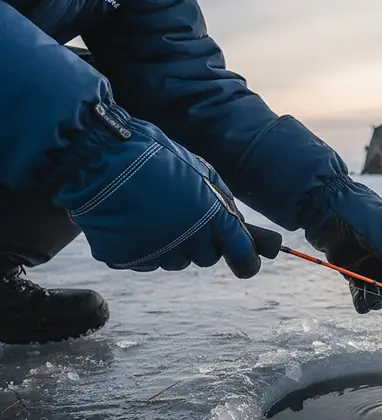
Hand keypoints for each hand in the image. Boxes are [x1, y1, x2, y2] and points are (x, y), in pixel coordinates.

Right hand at [55, 102, 260, 277]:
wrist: (96, 156)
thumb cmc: (151, 156)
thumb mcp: (198, 170)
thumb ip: (220, 201)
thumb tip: (234, 227)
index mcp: (211, 215)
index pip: (240, 250)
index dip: (246, 259)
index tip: (248, 264)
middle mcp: (188, 239)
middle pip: (206, 257)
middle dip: (201, 242)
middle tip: (185, 219)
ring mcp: (156, 252)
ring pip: (175, 261)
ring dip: (171, 245)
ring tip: (152, 215)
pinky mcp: (127, 259)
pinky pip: (143, 261)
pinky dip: (141, 247)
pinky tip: (131, 222)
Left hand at [307, 180, 381, 312]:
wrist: (321, 203)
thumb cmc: (354, 207)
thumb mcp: (377, 222)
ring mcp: (368, 262)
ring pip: (379, 287)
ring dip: (378, 297)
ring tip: (371, 302)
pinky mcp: (351, 269)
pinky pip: (360, 288)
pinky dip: (362, 299)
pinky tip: (362, 306)